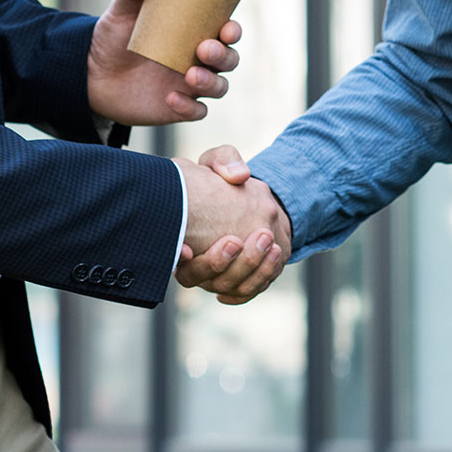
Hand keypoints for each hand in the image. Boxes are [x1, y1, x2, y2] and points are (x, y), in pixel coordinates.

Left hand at [87, 0, 240, 124]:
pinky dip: (189, 107)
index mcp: (193, 33)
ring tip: (189, 76)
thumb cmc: (114, 37)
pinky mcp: (178, 107)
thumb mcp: (121, 12)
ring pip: (219, 87)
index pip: (226, 32)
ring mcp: (190, 84)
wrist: (92, 73)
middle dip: (223, 55)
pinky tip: (170, 99)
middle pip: (229, 60)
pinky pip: (197, 112)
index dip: (233, 31)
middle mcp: (198, 59)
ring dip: (211, 82)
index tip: (227, 29)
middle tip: (203, 49)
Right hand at [173, 146, 289, 303]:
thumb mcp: (219, 160)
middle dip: (227, 263)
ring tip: (271, 244)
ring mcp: (216, 276)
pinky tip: (274, 254)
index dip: (185, 262)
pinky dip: (260, 279)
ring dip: (252, 269)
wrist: (244, 198)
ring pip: (230, 287)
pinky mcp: (239, 281)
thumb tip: (240, 176)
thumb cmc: (223, 180)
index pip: (177, 262)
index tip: (190, 249)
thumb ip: (223, 160)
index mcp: (182, 237)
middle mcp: (195, 263)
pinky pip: (248, 291)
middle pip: (207, 279)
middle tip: (251, 237)